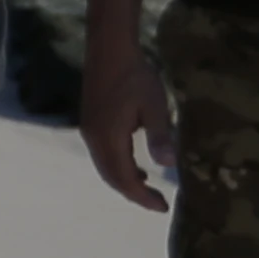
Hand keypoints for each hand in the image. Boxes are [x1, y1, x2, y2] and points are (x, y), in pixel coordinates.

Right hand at [79, 39, 176, 213]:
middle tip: (157, 203)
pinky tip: (134, 162)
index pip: (124, 178)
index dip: (142, 197)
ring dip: (125, 180)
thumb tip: (169, 165)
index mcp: (109, 138)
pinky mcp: (91, 122)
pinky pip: (102, 154)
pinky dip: (118, 166)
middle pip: (111, 176)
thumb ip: (160, 135)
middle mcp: (94, 139)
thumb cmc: (135, 76)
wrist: (109, 50)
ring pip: (105, 166)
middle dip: (133, 193)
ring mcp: (90, 130)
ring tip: (147, 187)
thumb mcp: (155, 105)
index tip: (163, 207)